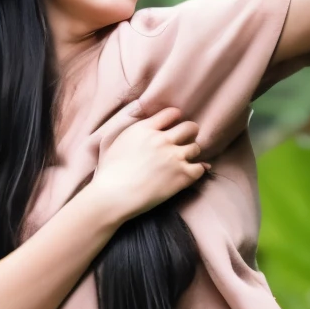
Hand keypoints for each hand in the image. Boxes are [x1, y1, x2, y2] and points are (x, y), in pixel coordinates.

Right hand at [89, 108, 206, 226]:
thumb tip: (150, 132)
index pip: (171, 113)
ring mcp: (174, 157)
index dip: (175, 119)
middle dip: (189, 133)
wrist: (113, 195)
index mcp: (145, 129)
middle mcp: (162, 139)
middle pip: (190, 127)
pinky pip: (200, 168)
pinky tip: (189, 174)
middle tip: (184, 142)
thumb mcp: (117, 142)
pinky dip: (197, 170)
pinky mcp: (183, 175)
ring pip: (196, 147)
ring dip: (190, 154)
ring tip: (182, 161)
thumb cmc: (109, 172)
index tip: (173, 127)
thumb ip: (136, 133)